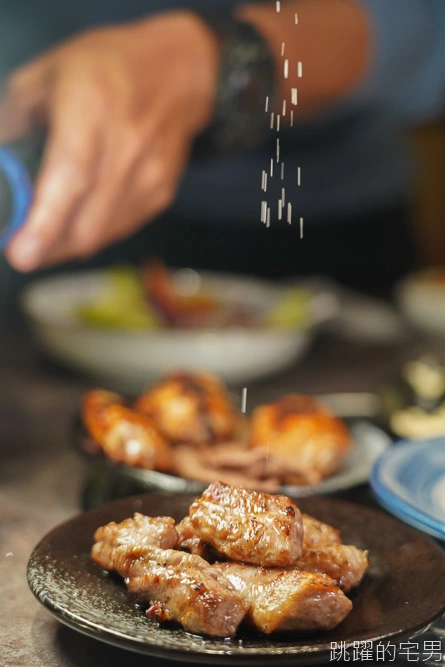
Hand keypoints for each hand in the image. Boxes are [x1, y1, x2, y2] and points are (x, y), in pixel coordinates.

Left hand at [0, 12, 219, 270]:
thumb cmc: (109, 67)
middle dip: (46, 248)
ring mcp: (149, 175)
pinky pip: (119, 229)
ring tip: (47, 232)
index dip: (44, 222)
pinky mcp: (161, 193)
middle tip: (21, 247)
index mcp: (91, 106)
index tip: (21, 254)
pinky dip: (93, 232)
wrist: (179, 73)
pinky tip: (80, 216)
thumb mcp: (47, 73)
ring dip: (67, 244)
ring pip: (101, 235)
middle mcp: (125, 145)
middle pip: (85, 223)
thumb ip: (12, 120)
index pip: (70, 176)